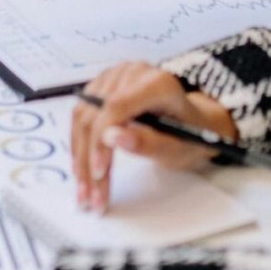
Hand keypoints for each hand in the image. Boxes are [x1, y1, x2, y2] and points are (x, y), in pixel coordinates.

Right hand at [71, 61, 237, 211]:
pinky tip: (82, 170)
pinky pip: (81, 117)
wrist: (191, 120)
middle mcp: (131, 73)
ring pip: (83, 117)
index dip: (101, 140)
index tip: (98, 173)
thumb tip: (112, 137)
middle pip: (96, 115)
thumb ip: (149, 142)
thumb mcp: (180, 146)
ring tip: (84, 191)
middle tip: (90, 196)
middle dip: (88, 160)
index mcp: (157, 82)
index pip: (116, 107)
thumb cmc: (189, 133)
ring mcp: (113, 77)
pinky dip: (79, 146)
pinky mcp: (101, 86)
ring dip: (79, 157)